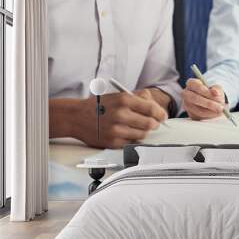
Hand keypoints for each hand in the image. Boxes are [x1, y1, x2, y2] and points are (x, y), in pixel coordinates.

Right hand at [50, 92, 167, 148]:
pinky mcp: (113, 142)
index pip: (151, 109)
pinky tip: (126, 132)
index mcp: (124, 100)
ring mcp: (117, 130)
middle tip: (153, 123)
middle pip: (150, 123)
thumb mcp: (118, 95)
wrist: (76, 117)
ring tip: (135, 126)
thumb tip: (156, 106)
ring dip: (143, 132)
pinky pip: (132, 142)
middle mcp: (121, 114)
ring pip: (143, 134)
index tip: (162, 116)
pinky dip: (132, 138)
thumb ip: (139, 98)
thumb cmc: (99, 106)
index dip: (160, 113)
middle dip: (154, 124)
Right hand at [182, 78, 224, 119]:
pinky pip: (199, 116)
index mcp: (191, 83)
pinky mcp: (191, 114)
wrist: (211, 101)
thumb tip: (215, 92)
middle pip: (194, 98)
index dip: (205, 90)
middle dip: (208, 103)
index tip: (216, 94)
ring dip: (211, 111)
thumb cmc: (213, 92)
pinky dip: (209, 116)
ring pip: (197, 109)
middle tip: (220, 107)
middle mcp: (186, 94)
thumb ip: (216, 89)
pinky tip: (216, 113)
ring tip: (220, 110)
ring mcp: (187, 105)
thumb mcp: (216, 88)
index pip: (195, 85)